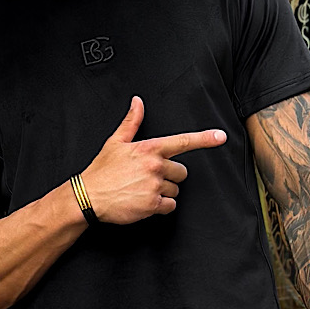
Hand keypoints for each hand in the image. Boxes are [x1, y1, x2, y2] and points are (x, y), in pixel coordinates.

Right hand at [80, 97, 226, 224]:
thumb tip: (137, 102)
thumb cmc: (101, 170)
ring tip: (143, 190)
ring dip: (164, 191)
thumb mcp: (115, 142)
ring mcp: (155, 186)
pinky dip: (161, 206)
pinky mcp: (152, 205)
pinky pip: (170, 205)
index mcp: (149, 148)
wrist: (88, 196)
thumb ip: (131, 122)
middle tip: (150, 178)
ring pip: (175, 189)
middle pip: (181, 172)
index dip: (205, 139)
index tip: (221, 137)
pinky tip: (145, 202)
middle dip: (170, 175)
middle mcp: (155, 166)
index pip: (183, 142)